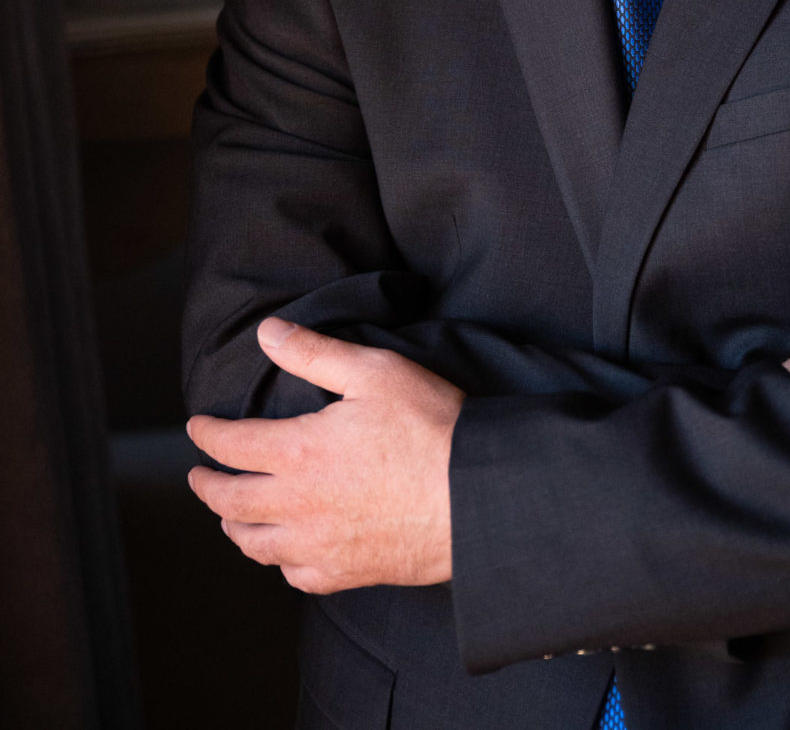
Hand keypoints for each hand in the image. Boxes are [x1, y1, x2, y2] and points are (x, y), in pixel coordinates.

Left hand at [186, 318, 464, 593]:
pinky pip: (294, 574)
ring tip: (230, 516)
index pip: (233, 445)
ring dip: (234, 526)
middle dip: (207, 485)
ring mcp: (319, 545)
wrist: (475, 496)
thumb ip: (314, 352)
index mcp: (300, 452)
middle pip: (231, 501)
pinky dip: (278, 560)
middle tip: (199, 475)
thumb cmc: (430, 429)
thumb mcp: (374, 372)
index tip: (197, 427)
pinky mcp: (346, 572)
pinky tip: (284, 550)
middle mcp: (298, 505)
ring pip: (255, 544)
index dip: (208, 434)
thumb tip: (268, 333)